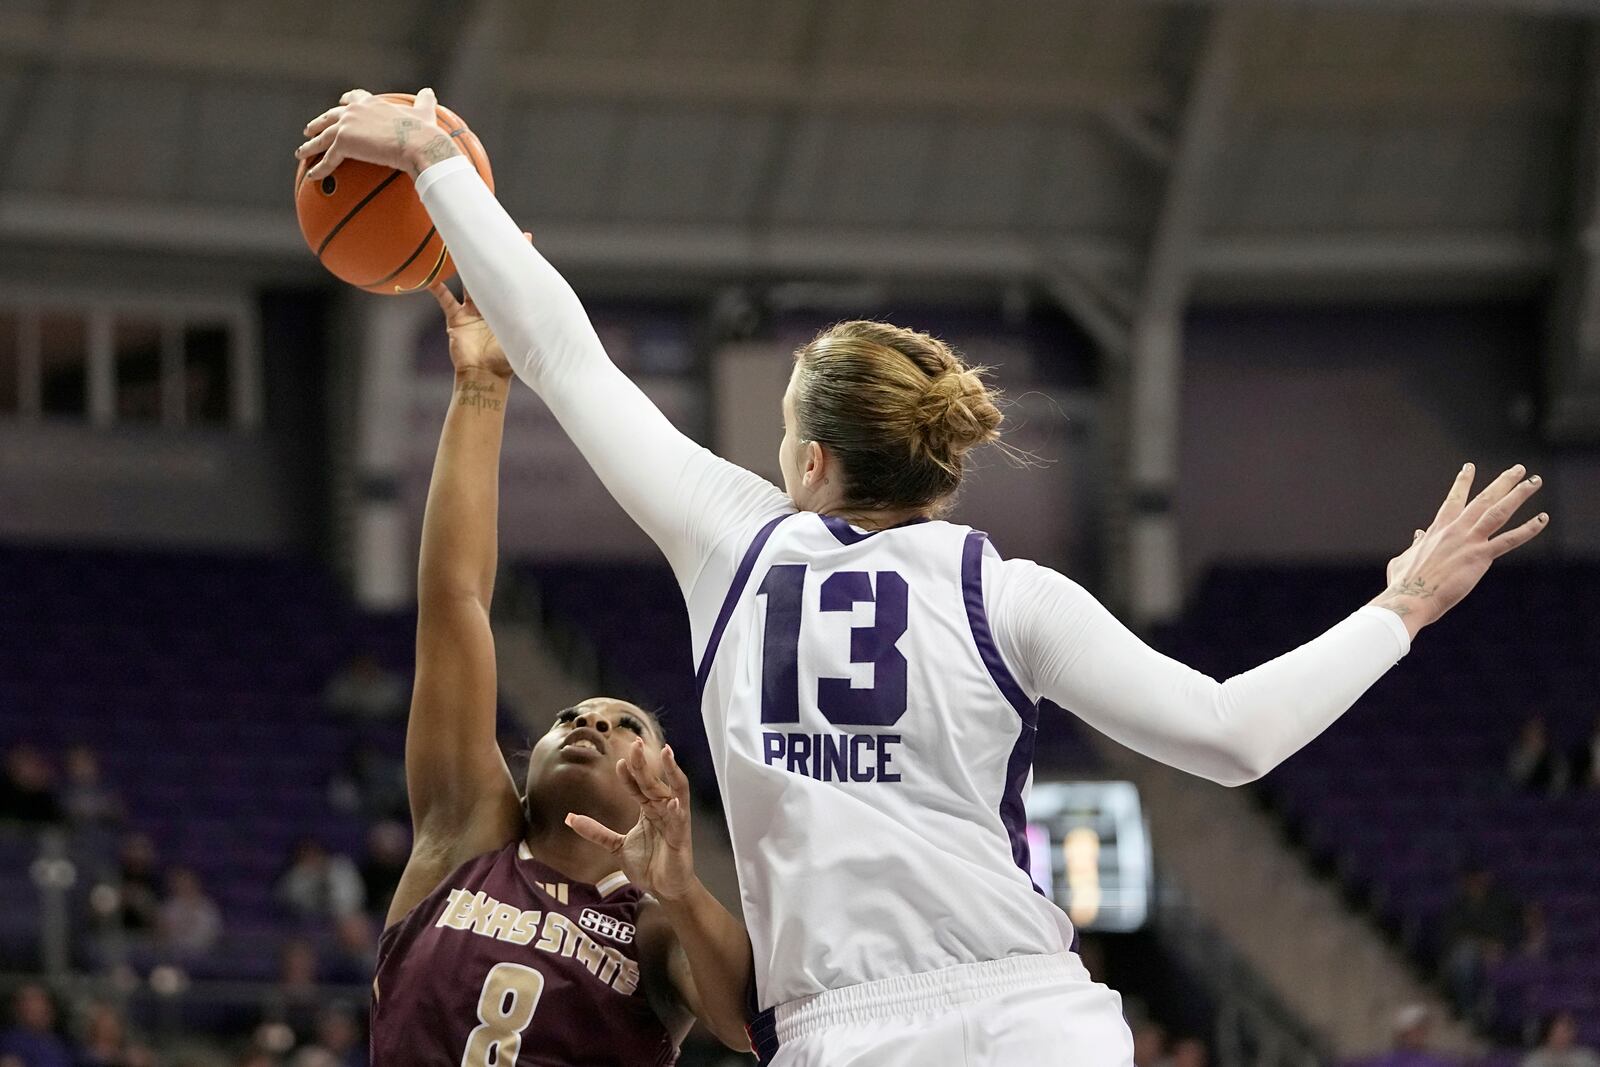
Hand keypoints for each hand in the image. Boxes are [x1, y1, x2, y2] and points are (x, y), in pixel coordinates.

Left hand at [297, 88, 459, 180]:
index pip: (354, 98)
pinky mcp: (343, 143)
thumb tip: (430, 91)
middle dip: (318, 123)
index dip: (346, 101)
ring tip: (301, 153)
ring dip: (310, 146)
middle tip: (309, 130)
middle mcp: (354, 111)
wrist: (417, 143)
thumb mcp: (424, 112)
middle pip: (330, 117)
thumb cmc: (423, 131)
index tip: (340, 103)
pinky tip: (312, 176)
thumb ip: (424, 101)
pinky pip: (328, 159)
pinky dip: (319, 169)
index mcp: (371, 103)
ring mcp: (346, 126)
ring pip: (322, 138)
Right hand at [427, 232, 530, 378]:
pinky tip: (430, 276)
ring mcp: (472, 312)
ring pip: (467, 281)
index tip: (526, 238)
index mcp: (509, 309)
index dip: (519, 259)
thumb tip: (558, 312)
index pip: (514, 278)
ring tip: (459, 244)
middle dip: (493, 254)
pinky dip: (437, 289)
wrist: (486, 378)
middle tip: (498, 231)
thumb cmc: (507, 362)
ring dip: (464, 264)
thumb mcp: (522, 337)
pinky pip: (444, 300)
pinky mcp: (456, 320)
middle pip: (491, 274)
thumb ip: (531, 322)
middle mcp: (490, 306)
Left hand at [565, 741, 698, 902]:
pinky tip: (672, 801)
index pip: (639, 787)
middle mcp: (663, 810)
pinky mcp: (681, 837)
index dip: (629, 774)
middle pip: (653, 782)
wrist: (665, 890)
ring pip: (674, 791)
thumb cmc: (648, 865)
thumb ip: (596, 831)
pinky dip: (677, 810)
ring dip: (671, 772)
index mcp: (650, 810)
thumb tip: (569, 818)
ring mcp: (674, 822)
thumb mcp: (616, 846)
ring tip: (667, 753)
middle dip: (645, 763)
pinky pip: (680, 820)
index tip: (618, 761)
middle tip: (637, 743)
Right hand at [1371, 463, 1547, 636]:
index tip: (1470, 467)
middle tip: (1518, 469)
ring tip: (1534, 481)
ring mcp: (1468, 541)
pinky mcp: (1479, 557)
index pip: (1454, 501)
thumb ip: (1416, 545)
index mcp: (1437, 530)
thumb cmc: (1403, 583)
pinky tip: (1542, 519)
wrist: (1409, 597)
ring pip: (1498, 511)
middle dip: (1502, 482)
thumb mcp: (1404, 558)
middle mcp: (1455, 530)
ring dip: (1518, 494)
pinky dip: (1528, 529)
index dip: (1463, 482)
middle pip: (1483, 499)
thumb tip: (1418, 535)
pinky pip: (1509, 540)